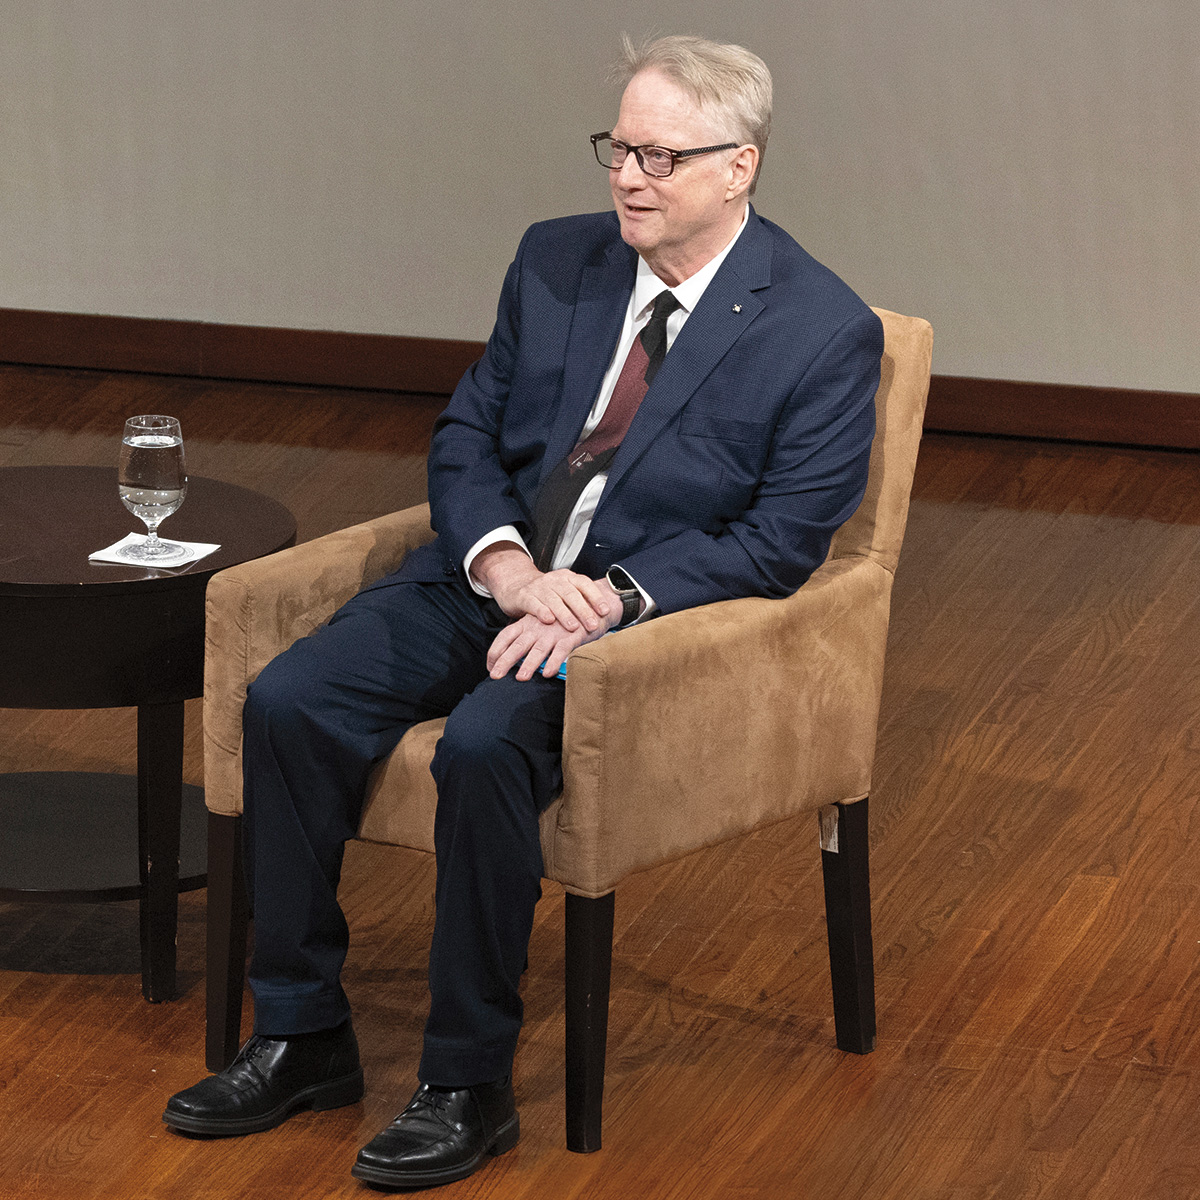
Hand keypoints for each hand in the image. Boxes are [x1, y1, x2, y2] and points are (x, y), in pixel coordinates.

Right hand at [471, 543, 614, 632]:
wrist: (517, 584)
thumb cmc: (546, 593)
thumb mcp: (565, 592)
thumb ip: (581, 601)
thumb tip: (606, 615)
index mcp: (568, 577)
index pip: (585, 584)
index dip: (596, 597)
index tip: (605, 611)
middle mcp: (554, 580)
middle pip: (571, 594)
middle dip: (583, 610)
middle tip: (593, 625)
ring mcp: (539, 587)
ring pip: (554, 599)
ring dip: (565, 614)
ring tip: (573, 627)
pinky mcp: (524, 596)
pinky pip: (534, 603)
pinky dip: (542, 611)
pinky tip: (548, 620)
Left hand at [487, 589, 621, 681]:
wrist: (590, 605)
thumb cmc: (563, 619)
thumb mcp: (542, 625)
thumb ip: (529, 637)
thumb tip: (515, 657)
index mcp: (527, 623)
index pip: (505, 636)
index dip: (496, 651)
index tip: (489, 667)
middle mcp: (537, 628)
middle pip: (517, 645)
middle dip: (505, 661)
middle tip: (495, 676)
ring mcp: (554, 632)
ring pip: (538, 649)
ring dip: (529, 664)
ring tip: (521, 678)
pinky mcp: (571, 636)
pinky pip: (561, 650)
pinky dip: (554, 662)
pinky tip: (548, 673)